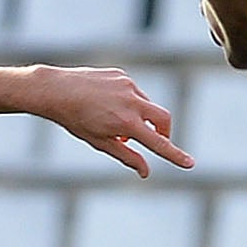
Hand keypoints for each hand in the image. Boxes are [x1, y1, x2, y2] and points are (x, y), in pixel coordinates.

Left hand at [26, 66, 192, 178]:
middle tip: (153, 140)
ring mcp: (127, 85)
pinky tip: (107, 105)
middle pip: (164, 119)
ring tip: (115, 123)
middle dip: (164, 132)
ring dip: (140, 117)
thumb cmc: (76, 120)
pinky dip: (129, 103)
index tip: (190, 163)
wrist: (56, 90)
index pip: (158, 143)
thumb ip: (127, 156)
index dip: (175, 155)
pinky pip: (133, 92)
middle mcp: (131, 102)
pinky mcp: (121, 75)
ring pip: (147, 105)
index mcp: (126, 123)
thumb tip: (146, 172)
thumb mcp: (101, 142)